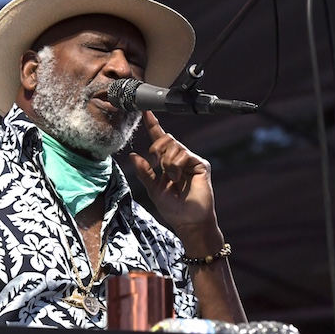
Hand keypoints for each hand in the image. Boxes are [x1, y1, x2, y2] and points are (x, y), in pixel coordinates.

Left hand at [129, 111, 216, 238]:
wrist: (188, 221)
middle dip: (157, 148)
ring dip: (166, 162)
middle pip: (166, 139)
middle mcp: (180, 159)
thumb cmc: (173, 209)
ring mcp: (191, 161)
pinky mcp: (200, 164)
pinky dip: (176, 165)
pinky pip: (183, 153)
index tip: (145, 112)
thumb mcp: (153, 189)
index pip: (160, 140)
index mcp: (168, 163)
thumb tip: (134, 155)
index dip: (153, 125)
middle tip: (156, 163)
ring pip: (173, 146)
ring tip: (171, 177)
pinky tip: (178, 177)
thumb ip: (144, 172)